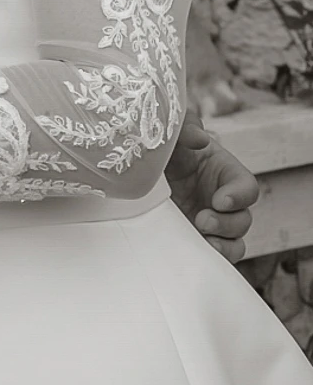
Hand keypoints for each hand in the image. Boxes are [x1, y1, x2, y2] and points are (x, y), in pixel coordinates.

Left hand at [166, 109, 257, 261]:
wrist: (136, 173)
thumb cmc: (162, 149)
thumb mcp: (171, 134)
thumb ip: (185, 127)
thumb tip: (200, 138)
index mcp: (223, 172)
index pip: (247, 187)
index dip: (239, 196)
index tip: (218, 200)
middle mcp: (223, 200)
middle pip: (244, 220)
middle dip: (226, 224)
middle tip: (201, 220)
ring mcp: (213, 223)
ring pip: (236, 244)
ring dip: (223, 245)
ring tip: (199, 237)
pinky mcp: (199, 240)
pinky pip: (218, 257)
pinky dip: (213, 257)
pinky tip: (195, 251)